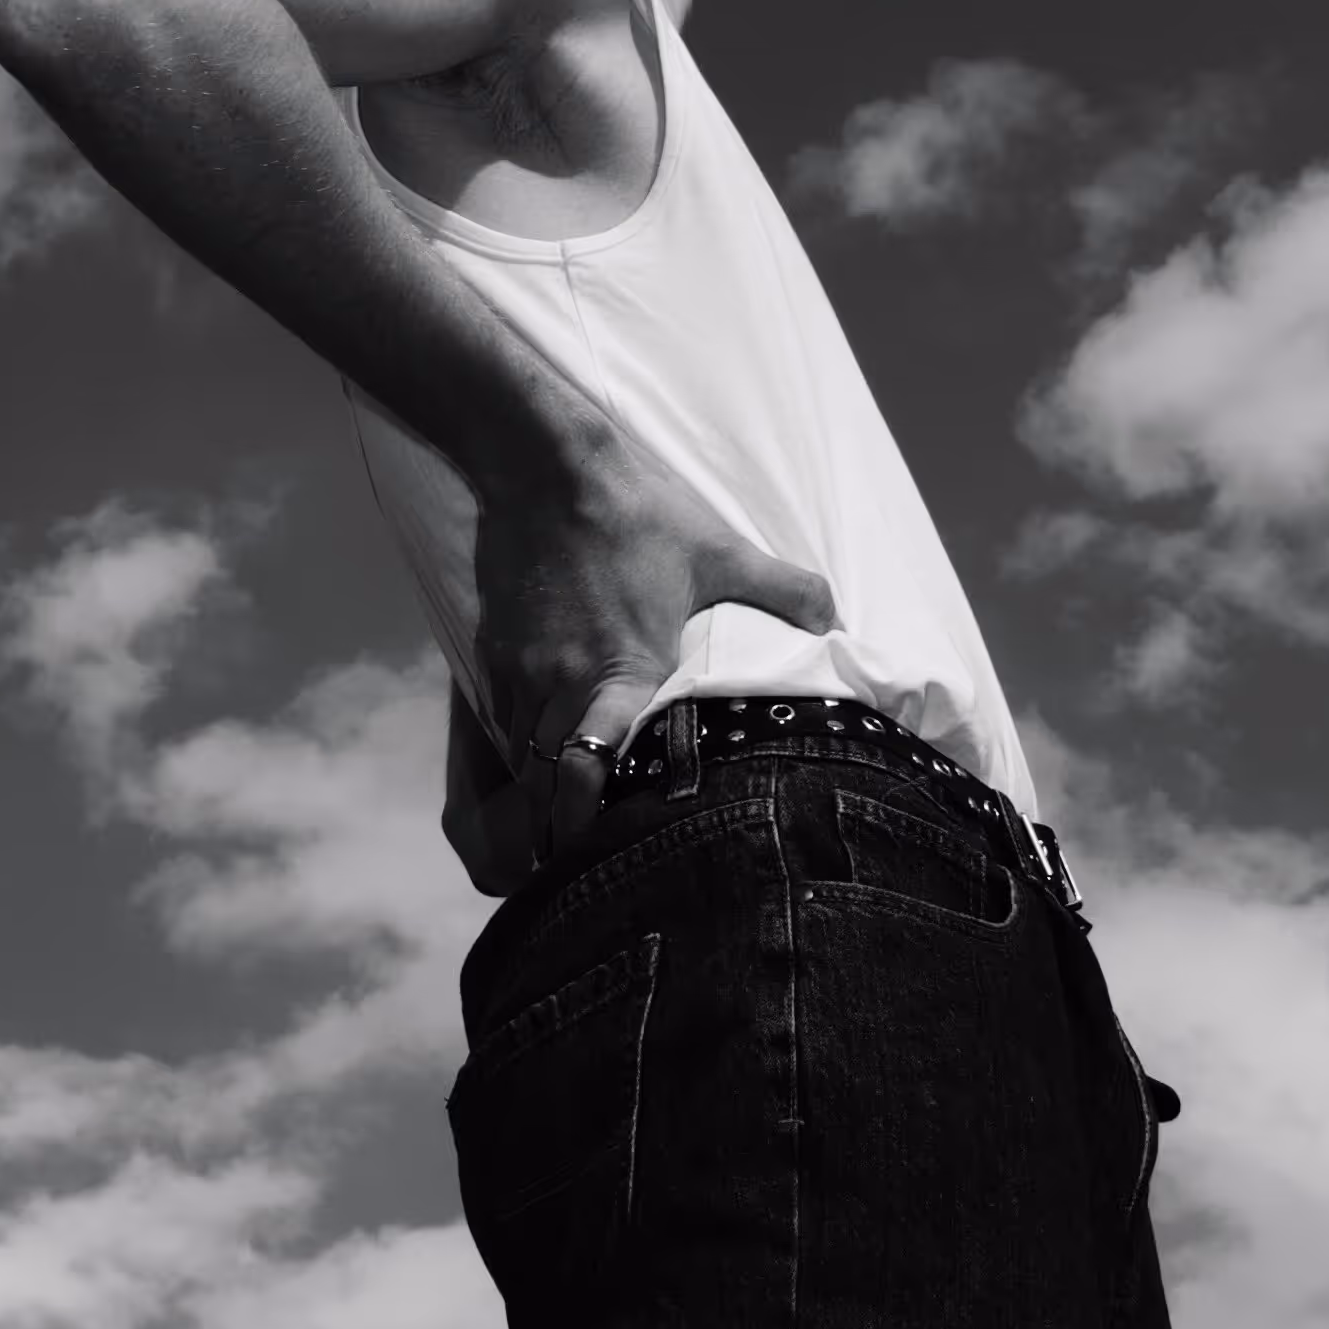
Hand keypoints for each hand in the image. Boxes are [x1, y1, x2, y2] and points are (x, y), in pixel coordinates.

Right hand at [470, 428, 836, 862]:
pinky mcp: (494, 652)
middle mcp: (564, 684)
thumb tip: (834, 616)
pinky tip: (537, 762)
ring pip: (517, 764)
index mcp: (623, 672)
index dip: (585, 823)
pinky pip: (500, 724)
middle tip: (582, 865)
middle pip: (540, 790)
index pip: (587, 773)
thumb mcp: (717, 549)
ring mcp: (522, 671)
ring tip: (557, 834)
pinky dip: (517, 754)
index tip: (603, 850)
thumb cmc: (635, 509)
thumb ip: (779, 589)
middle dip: (553, 835)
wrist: (544, 462)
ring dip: (535, 800)